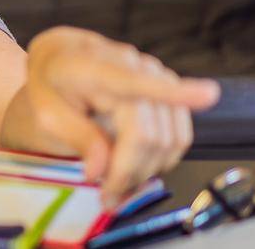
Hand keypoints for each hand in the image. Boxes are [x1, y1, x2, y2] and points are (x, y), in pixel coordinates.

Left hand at [0, 27, 219, 208]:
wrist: (63, 59)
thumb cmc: (51, 85)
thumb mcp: (46, 112)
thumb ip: (75, 137)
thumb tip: (99, 169)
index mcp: (94, 68)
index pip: (136, 82)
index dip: (175, 91)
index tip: (208, 94)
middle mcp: (134, 66)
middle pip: (150, 134)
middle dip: (130, 173)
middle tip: (107, 196)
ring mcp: (157, 76)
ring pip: (170, 139)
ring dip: (147, 170)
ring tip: (118, 182)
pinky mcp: (170, 90)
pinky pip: (179, 135)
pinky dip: (160, 159)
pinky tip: (135, 166)